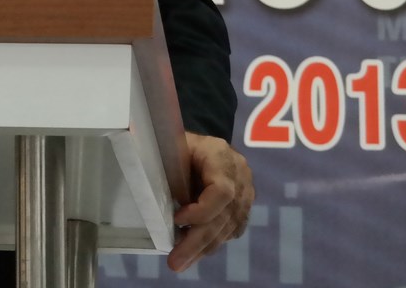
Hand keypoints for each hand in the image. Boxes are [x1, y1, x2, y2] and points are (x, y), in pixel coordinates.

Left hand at [168, 132, 253, 272]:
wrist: (200, 143)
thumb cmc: (179, 144)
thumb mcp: (171, 149)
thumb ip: (170, 172)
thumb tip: (159, 201)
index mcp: (221, 155)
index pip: (222, 191)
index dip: (201, 211)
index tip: (177, 220)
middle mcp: (240, 175)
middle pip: (224, 215)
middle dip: (198, 241)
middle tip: (175, 262)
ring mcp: (246, 192)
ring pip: (228, 227)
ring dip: (203, 248)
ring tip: (180, 261)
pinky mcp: (244, 206)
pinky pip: (230, 230)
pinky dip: (212, 242)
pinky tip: (194, 252)